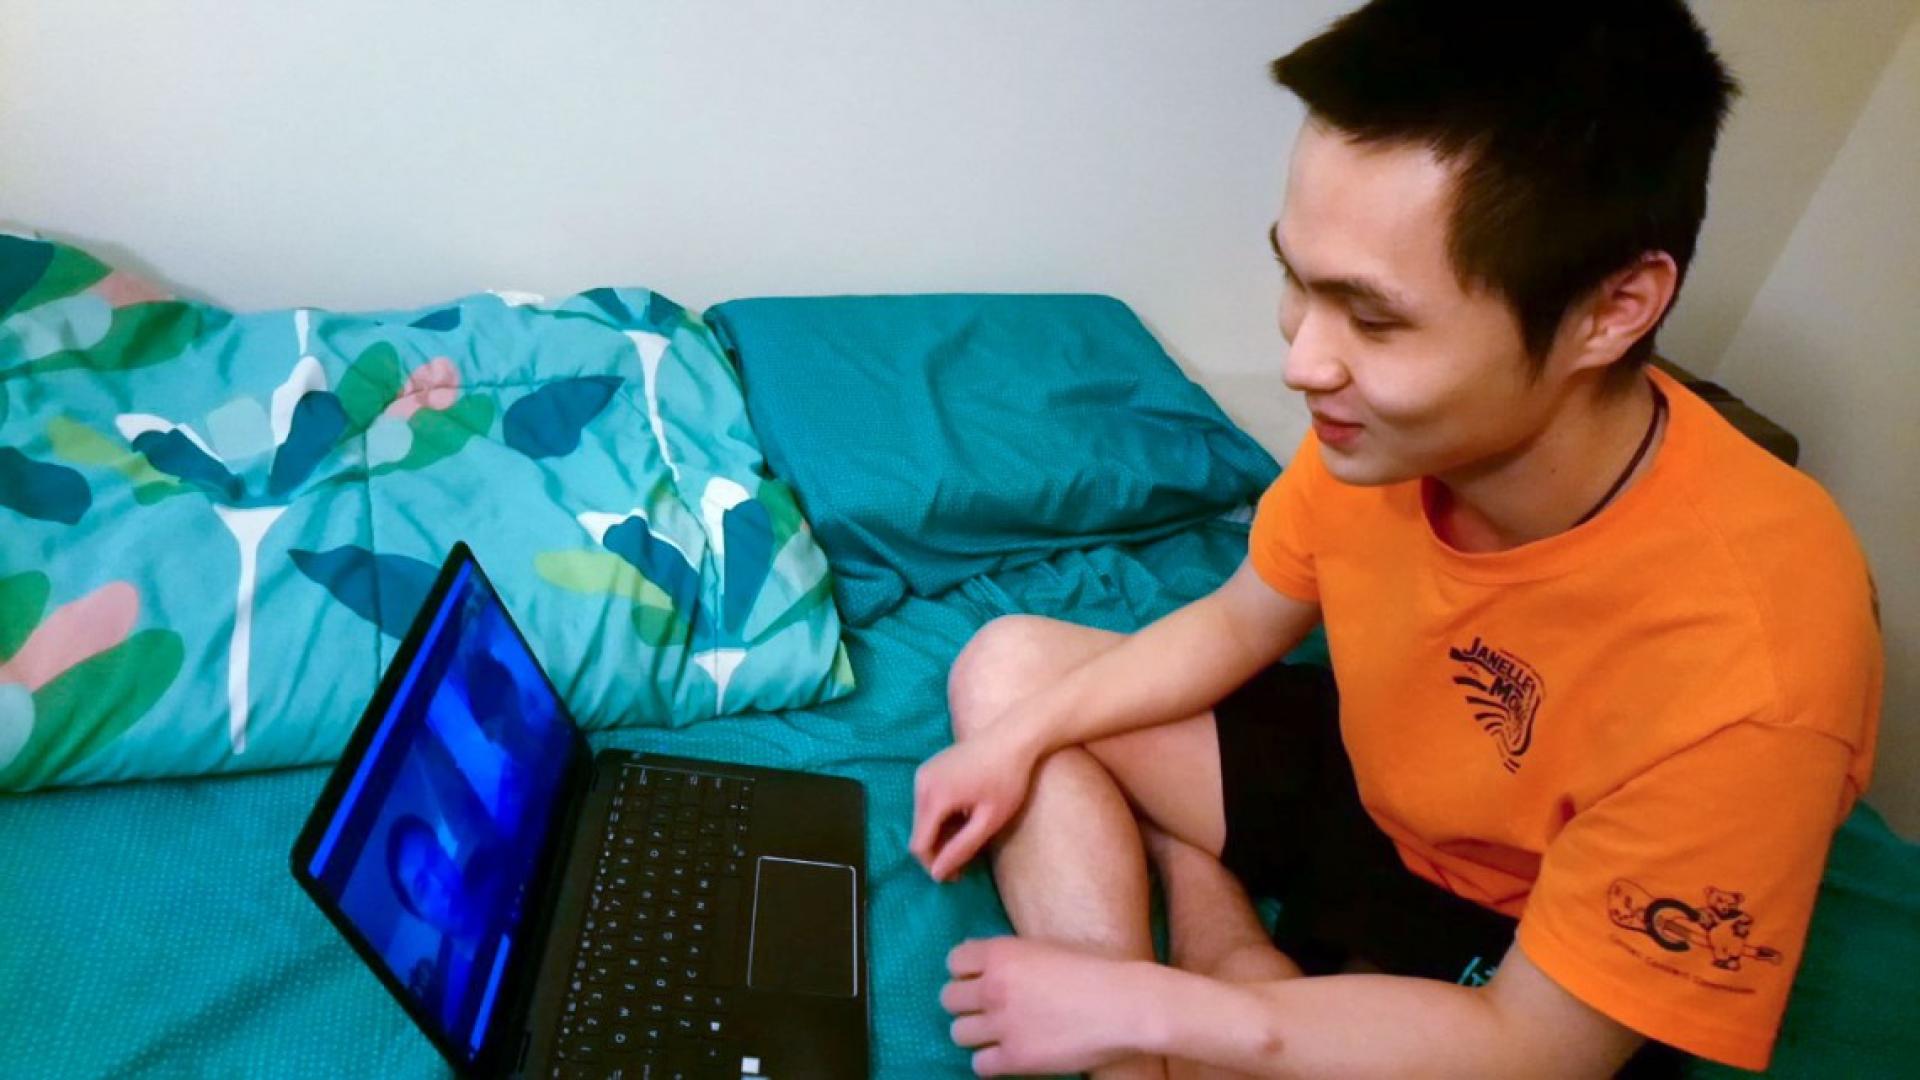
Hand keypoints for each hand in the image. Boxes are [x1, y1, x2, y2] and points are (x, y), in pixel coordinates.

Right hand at [910, 723, 1039, 881]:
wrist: (1013, 736)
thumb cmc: (1007, 779)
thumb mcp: (989, 820)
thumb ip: (961, 848)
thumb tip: (937, 874)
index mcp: (933, 797)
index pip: (919, 845)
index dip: (934, 864)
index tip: (956, 875)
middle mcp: (920, 784)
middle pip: (919, 832)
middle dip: (938, 850)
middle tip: (965, 862)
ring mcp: (923, 773)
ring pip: (922, 818)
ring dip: (940, 833)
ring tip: (968, 837)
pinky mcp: (929, 768)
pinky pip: (927, 802)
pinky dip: (941, 816)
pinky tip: (964, 816)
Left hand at [940, 936, 1156, 1075]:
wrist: (1124, 1005)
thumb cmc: (1095, 969)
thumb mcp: (1047, 947)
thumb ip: (1012, 954)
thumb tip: (980, 959)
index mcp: (1001, 954)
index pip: (955, 962)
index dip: (967, 971)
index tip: (981, 979)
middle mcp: (993, 987)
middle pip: (949, 998)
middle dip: (966, 1003)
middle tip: (988, 1008)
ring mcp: (1002, 1024)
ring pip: (958, 1033)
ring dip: (976, 1033)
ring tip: (998, 1033)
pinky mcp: (1015, 1058)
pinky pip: (979, 1064)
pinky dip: (991, 1061)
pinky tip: (1009, 1054)